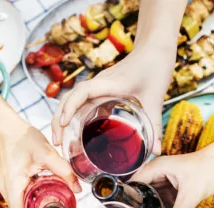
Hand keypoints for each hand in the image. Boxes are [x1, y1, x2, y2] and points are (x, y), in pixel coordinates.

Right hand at [0, 120, 79, 207]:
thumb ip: (64, 171)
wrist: (6, 129)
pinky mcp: (8, 184)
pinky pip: (17, 200)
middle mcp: (6, 189)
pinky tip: (41, 202)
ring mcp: (5, 187)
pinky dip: (27, 204)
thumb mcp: (47, 154)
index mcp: (14, 184)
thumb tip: (78, 188)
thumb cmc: (23, 139)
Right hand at [50, 47, 173, 153]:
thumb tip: (156, 151)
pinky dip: (75, 116)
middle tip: (57, 142)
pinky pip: (82, 102)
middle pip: (69, 98)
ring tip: (59, 141)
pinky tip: (76, 133)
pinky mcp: (101, 90)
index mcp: (109, 83)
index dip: (70, 107)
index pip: (81, 93)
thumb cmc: (154, 68)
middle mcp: (98, 83)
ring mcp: (98, 86)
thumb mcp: (155, 99)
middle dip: (58, 119)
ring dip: (62, 117)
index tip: (63, 124)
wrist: (154, 50)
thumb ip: (154, 125)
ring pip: (72, 100)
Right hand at [131, 147, 213, 207]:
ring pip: (152, 198)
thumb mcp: (191, 194)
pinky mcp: (173, 186)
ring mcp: (165, 179)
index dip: (128, 198)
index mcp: (156, 168)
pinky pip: (163, 200)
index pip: (133, 183)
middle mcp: (157, 172)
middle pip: (141, 192)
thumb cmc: (209, 168)